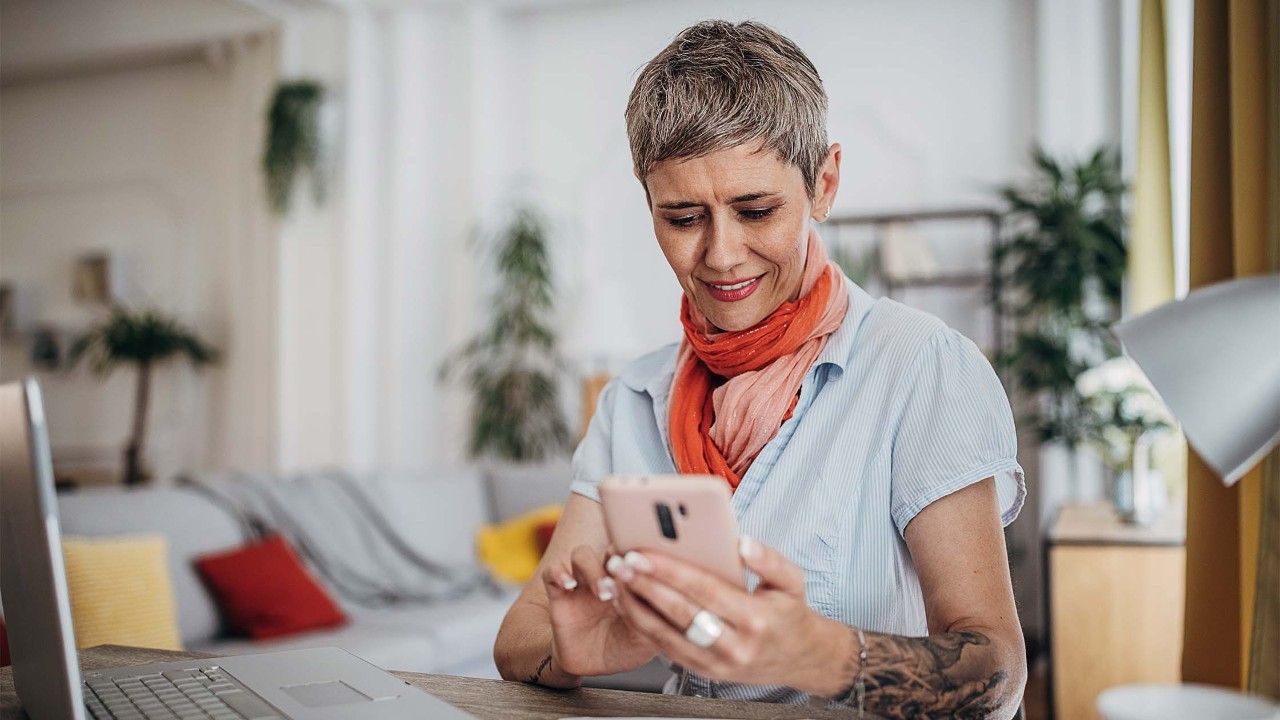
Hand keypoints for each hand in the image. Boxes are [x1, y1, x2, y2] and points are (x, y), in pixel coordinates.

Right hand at [540, 545, 659, 678]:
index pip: (637, 555)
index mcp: (631, 581)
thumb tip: (658, 598)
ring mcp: (582, 583)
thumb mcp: (644, 639)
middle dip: (619, 558)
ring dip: (592, 569)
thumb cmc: (623, 648)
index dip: (642, 558)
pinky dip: (558, 573)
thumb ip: (650, 617)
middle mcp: (607, 576)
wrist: (591, 666)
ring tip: (603, 593)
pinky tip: (568, 585)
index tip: (648, 570)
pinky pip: (552, 572)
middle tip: (626, 577)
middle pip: (610, 547)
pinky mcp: (559, 594)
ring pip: (581, 555)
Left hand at [606, 537, 853, 693]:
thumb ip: (769, 559)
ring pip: (666, 635)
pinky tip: (628, 604)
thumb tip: (743, 542)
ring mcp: (717, 663)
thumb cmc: (791, 615)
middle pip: (679, 612)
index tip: (643, 553)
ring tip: (616, 581)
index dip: (670, 571)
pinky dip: (644, 626)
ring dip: (636, 607)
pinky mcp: (705, 672)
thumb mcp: (793, 581)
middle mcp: (734, 644)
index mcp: (755, 618)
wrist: (803, 660)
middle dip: (645, 586)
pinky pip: (667, 648)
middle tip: (620, 563)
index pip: (704, 590)